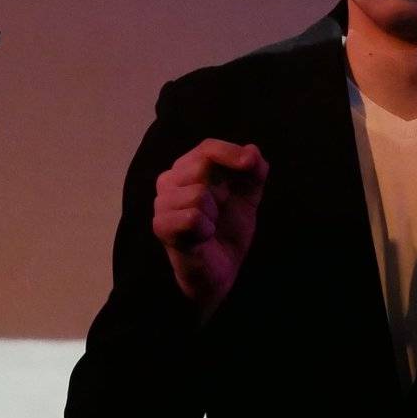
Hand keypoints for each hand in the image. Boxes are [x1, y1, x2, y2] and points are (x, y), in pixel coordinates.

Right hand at [153, 139, 268, 321]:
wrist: (222, 269)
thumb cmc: (229, 228)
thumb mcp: (249, 195)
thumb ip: (255, 170)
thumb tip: (251, 151)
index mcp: (188, 167)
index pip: (207, 147)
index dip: (231, 153)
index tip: (251, 165)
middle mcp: (169, 180)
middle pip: (202, 166)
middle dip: (224, 190)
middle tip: (219, 211)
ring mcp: (161, 204)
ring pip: (199, 194)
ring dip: (214, 214)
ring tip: (209, 226)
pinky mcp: (161, 227)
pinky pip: (192, 218)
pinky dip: (206, 229)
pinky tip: (203, 237)